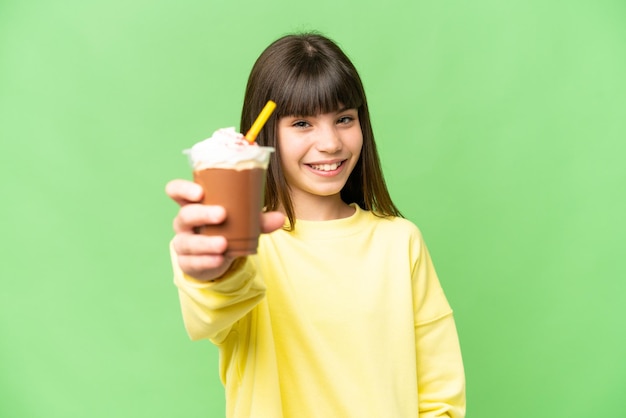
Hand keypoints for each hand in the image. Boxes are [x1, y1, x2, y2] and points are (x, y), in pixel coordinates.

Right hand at [165, 179, 284, 280]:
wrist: (220, 257)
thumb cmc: (227, 229)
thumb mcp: (243, 222)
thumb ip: (258, 220)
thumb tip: (280, 218)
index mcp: (193, 204)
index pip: (176, 191)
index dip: (182, 189)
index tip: (199, 192)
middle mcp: (184, 222)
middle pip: (184, 215)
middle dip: (202, 214)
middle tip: (222, 214)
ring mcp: (183, 243)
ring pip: (187, 242)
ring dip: (205, 242)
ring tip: (223, 244)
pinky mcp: (187, 262)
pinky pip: (192, 262)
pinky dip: (206, 261)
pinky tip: (218, 259)